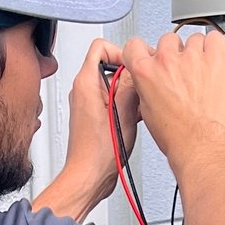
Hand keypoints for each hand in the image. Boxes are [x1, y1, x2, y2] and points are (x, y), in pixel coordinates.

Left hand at [61, 38, 138, 209]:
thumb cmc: (98, 153)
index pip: (101, 46)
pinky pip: (112, 100)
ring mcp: (88, 104)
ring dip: (129, 93)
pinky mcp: (93, 116)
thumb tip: (138, 71)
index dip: (121, 52)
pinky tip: (134, 119)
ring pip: (113, 85)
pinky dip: (125, 105)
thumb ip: (131, 86)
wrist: (88, 177)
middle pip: (109, 65)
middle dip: (129, 75)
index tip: (135, 67)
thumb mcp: (124, 113)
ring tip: (137, 108)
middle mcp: (83, 90)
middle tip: (140, 90)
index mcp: (86, 83)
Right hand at [120, 29, 224, 170]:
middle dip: (175, 54)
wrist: (199, 144)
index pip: (135, 45)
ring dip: (197, 53)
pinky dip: (215, 47)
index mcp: (145, 72)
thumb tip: (151, 80)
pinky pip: (215, 38)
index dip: (144, 51)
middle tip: (183, 73)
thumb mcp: (147, 110)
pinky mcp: (215, 59)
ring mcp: (191, 57)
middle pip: (168, 41)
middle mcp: (166, 60)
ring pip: (193, 39)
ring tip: (202, 73)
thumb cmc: (176, 135)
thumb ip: (147, 86)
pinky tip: (214, 61)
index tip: (152, 56)